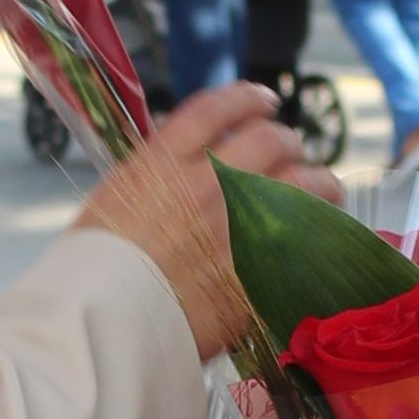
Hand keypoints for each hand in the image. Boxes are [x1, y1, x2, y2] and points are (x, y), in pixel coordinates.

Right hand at [77, 82, 309, 359]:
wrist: (99, 320)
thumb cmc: (93, 269)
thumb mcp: (114, 203)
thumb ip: (157, 180)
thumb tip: (188, 170)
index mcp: (164, 161)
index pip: (219, 109)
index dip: (247, 98)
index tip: (263, 101)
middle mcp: (209, 182)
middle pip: (270, 139)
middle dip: (287, 141)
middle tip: (291, 151)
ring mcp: (241, 224)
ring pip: (304, 182)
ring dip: (318, 180)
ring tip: (323, 187)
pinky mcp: (261, 267)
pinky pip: (308, 237)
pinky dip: (322, 229)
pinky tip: (325, 228)